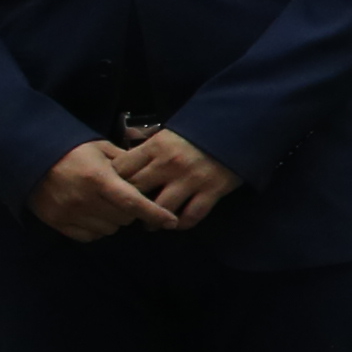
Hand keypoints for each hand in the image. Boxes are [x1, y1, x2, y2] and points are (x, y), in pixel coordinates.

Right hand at [27, 142, 178, 242]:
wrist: (30, 157)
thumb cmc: (71, 151)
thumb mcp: (101, 149)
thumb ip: (126, 162)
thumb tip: (149, 173)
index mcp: (98, 179)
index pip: (133, 202)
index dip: (154, 213)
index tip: (170, 221)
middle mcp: (84, 199)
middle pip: (124, 218)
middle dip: (132, 211)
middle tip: (126, 199)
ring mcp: (69, 213)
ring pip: (109, 229)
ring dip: (115, 220)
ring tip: (107, 205)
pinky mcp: (57, 222)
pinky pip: (89, 236)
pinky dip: (97, 229)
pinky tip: (94, 215)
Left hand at [117, 130, 239, 226]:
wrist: (239, 127)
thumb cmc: (199, 131)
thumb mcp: (168, 133)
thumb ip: (147, 148)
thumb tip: (124, 163)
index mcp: (155, 147)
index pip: (121, 170)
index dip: (112, 183)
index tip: (112, 191)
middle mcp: (169, 164)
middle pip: (136, 192)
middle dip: (128, 205)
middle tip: (127, 212)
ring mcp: (192, 179)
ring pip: (161, 209)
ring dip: (152, 221)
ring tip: (149, 224)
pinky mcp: (213, 191)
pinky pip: (191, 216)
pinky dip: (181, 223)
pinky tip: (176, 223)